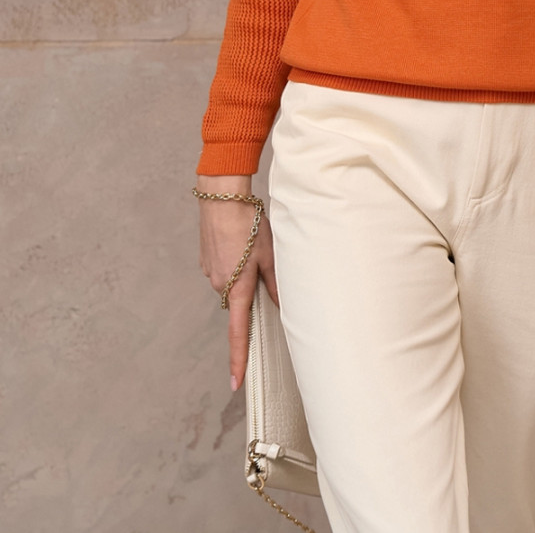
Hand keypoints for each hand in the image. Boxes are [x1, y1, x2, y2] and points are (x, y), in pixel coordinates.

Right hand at [196, 176, 279, 389]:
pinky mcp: (206, 259)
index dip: (239, 359)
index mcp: (238, 288)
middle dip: (251, 294)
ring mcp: (210, 271)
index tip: (237, 383)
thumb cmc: (248, 223)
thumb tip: (282, 305)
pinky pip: (224, 269)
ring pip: (232, 284)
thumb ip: (276, 283)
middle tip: (264, 269)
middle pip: (239, 303)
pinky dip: (234, 262)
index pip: (239, 333)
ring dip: (244, 275)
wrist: (221, 196)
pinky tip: (241, 242)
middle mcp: (219, 284)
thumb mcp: (270, 254)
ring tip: (254, 247)